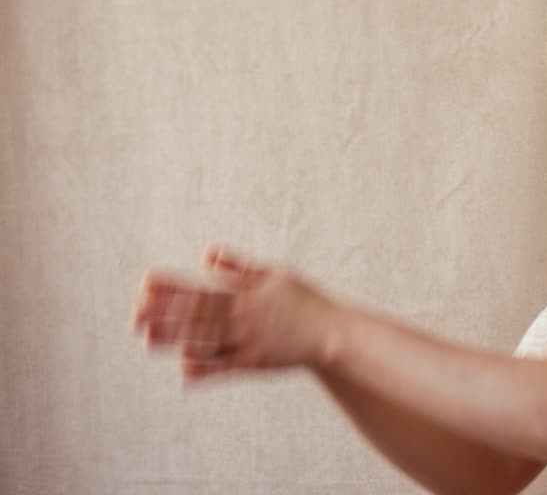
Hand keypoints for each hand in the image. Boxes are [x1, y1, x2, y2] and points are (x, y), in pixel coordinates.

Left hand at [132, 246, 341, 383]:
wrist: (332, 331)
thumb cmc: (304, 300)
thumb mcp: (275, 274)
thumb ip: (239, 268)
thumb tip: (207, 254)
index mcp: (246, 294)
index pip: (203, 288)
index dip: (173, 287)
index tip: (145, 284)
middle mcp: (244, 316)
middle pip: (198, 314)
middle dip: (164, 315)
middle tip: (134, 316)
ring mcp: (249, 341)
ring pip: (207, 340)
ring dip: (176, 340)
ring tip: (148, 341)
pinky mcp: (257, 362)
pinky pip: (226, 367)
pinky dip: (206, 370)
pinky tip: (183, 373)